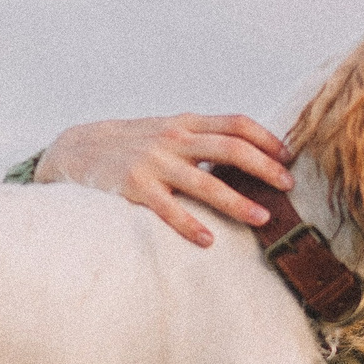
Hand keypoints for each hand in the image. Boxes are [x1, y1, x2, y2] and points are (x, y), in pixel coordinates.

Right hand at [33, 114, 294, 247]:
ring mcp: (153, 163)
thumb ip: (201, 139)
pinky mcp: (133, 187)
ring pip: (205, 183)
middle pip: (230, 149)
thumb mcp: (166, 131)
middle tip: (288, 187)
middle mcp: (173, 139)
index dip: (266, 139)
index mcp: (185, 123)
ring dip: (238, 201)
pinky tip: (208, 240)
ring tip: (263, 218)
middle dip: (264, 168)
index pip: (236, 123)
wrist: (75, 148)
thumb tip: (248, 155)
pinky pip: (167, 209)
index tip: (288, 157)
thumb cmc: (131, 145)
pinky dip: (189, 225)